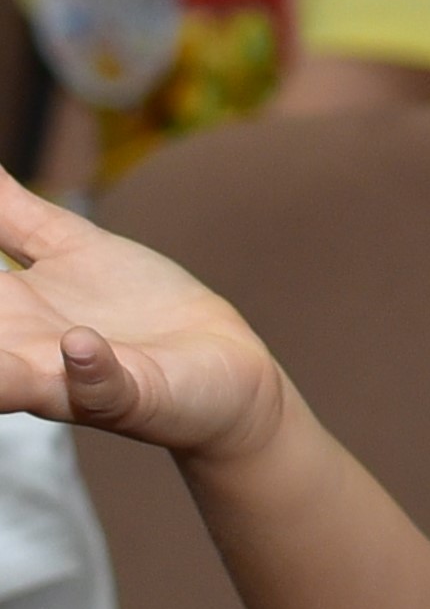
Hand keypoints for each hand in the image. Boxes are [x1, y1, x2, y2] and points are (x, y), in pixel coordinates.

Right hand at [0, 169, 286, 460]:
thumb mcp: (67, 248)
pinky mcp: (134, 395)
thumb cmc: (142, 312)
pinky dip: (90, 368)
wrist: (227, 373)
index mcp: (3, 310)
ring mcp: (74, 376)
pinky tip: (78, 343)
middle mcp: (21, 348)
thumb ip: (14, 212)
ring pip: (11, 379)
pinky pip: (103, 387)